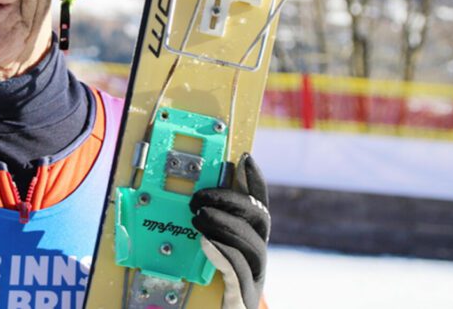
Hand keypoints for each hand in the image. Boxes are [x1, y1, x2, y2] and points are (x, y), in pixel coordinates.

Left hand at [190, 153, 269, 308]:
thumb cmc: (202, 288)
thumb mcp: (204, 252)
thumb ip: (206, 227)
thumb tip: (194, 194)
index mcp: (250, 244)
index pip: (258, 206)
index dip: (255, 181)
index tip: (245, 158)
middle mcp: (257, 259)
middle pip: (258, 221)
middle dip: (231, 202)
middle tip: (199, 198)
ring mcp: (253, 281)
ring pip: (252, 246)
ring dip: (225, 225)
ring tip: (199, 217)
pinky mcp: (242, 301)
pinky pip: (238, 275)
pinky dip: (224, 255)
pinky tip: (207, 243)